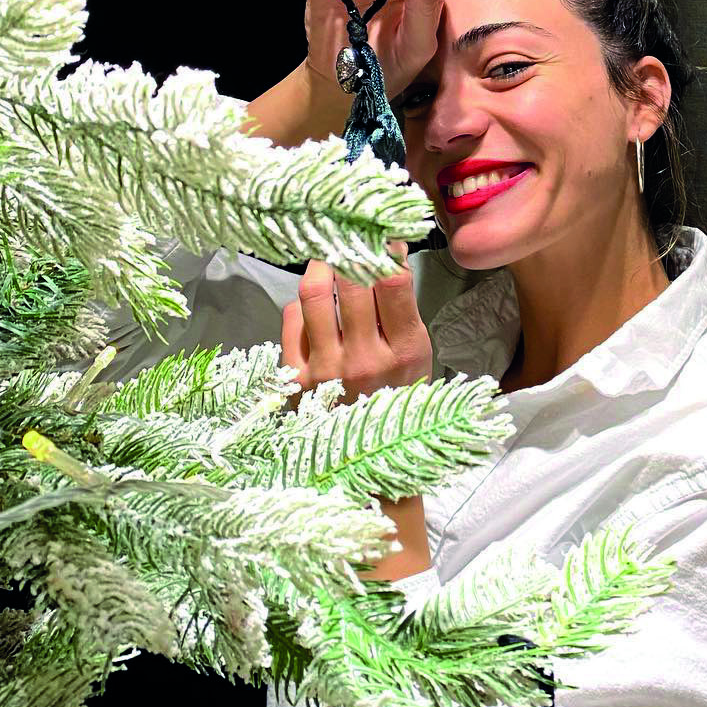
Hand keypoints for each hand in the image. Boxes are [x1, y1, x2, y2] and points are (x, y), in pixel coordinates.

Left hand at [281, 249, 432, 580]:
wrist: (368, 474)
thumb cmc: (399, 411)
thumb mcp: (416, 364)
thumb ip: (400, 315)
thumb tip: (385, 255)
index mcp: (406, 354)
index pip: (393, 280)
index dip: (386, 246)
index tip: (382, 232)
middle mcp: (365, 359)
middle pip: (352, 280)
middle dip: (349, 249)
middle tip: (346, 235)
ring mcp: (325, 371)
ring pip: (314, 294)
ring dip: (319, 267)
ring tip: (324, 260)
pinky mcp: (293, 380)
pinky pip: (290, 320)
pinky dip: (300, 303)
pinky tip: (311, 304)